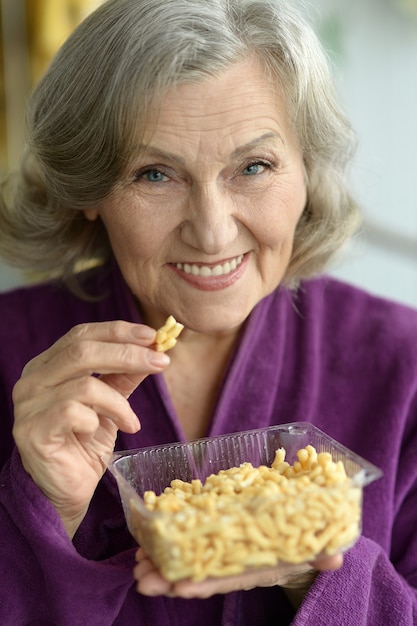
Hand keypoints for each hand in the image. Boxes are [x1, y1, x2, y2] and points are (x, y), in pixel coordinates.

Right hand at [12, 321, 169, 536]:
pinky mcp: (32, 430)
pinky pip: (75, 413)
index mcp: (47, 365)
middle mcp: (32, 379)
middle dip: (128, 354)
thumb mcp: (110, 404)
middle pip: (82, 351)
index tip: (152, 336)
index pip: (81, 335)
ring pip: (85, 385)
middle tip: (160, 361)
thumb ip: (123, 376)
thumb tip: (152, 350)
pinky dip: (100, 421)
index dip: (118, 331)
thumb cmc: (84, 445)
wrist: (64, 492)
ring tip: (131, 423)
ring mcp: (28, 405)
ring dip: (119, 403)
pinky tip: (103, 435)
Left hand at [133, 546, 342, 598]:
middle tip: (140, 575)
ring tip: (136, 561)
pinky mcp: (215, 531)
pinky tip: (147, 540)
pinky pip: (188, 539)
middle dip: (168, 578)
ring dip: (160, 562)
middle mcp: (233, 561)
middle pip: (197, 573)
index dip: (202, 583)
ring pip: (186, 559)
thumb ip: (321, 552)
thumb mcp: (314, 547)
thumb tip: (335, 557)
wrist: (294, 535)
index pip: (225, 579)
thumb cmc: (301, 541)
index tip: (178, 588)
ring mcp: (221, 548)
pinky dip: (168, 541)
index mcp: (252, 567)